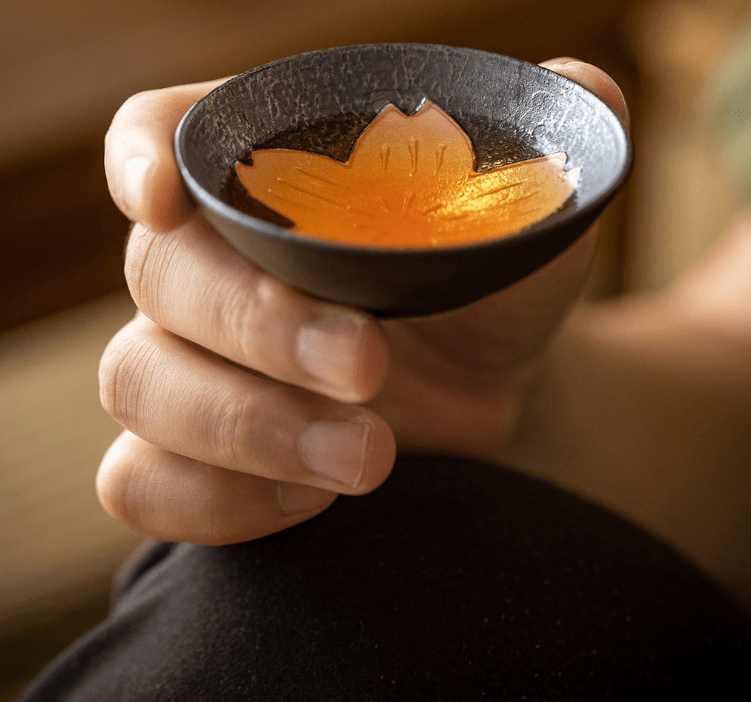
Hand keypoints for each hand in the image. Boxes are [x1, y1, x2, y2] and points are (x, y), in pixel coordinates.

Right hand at [98, 60, 628, 544]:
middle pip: (159, 275)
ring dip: (245, 427)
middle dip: (259, 327)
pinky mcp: (201, 455)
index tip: (165, 197)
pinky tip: (313, 500)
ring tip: (370, 454)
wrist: (490, 384)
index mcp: (268, 177)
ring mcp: (191, 363)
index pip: (162, 133)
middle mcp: (209, 263)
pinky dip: (213, 501)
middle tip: (368, 364)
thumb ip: (545, 146)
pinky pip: (143, 483)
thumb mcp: (530, 216)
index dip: (140, 156)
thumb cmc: (492, 286)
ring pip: (137, 384)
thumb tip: (583, 86)